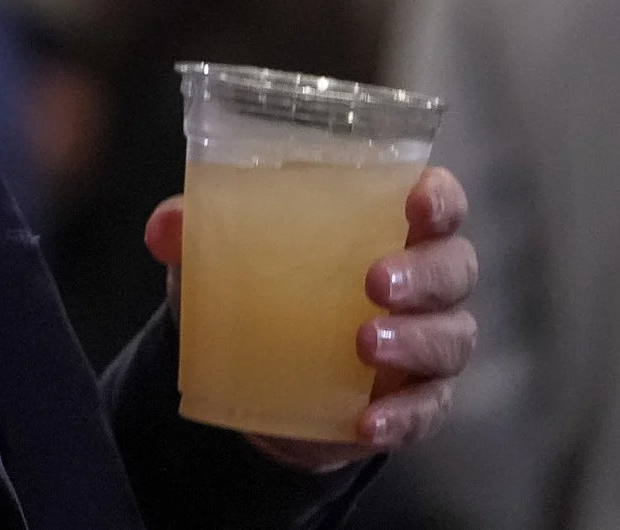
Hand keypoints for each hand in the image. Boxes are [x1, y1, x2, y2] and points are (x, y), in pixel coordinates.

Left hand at [143, 166, 477, 470]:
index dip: (440, 198)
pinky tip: (367, 421)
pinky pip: (426, 411)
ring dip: (416, 340)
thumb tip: (164, 228)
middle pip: (455, 269)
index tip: (418, 202)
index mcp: (390, 226)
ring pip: (451, 338)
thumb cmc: (263, 284)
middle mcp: (426, 281)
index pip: (439, 201)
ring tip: (366, 345)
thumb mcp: (222, 253)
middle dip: (424, 273)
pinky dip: (401, 417)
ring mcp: (427, 344)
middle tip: (376, 281)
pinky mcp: (415, 402)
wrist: (258, 374)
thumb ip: (196, 230)